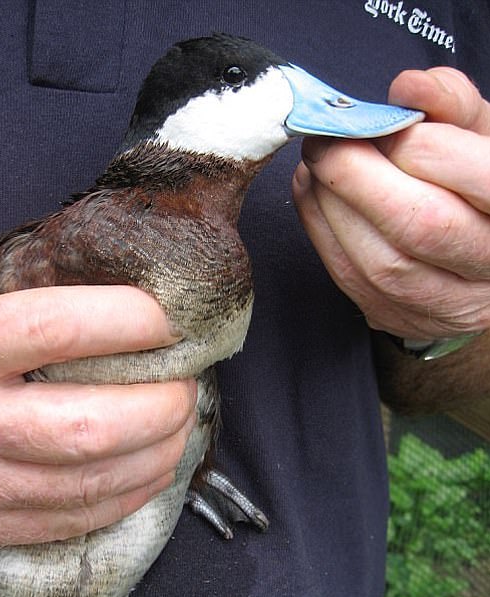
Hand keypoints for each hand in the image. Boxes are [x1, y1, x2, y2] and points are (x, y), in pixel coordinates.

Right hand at [0, 255, 195, 545]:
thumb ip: (21, 280)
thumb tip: (114, 278)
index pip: (51, 329)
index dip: (127, 321)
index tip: (170, 317)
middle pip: (87, 425)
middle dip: (161, 403)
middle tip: (186, 380)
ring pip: (92, 481)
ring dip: (159, 451)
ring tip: (179, 421)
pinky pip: (76, 519)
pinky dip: (131, 492)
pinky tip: (151, 465)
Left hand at [292, 67, 489, 339]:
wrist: (474, 257)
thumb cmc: (476, 184)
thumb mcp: (481, 134)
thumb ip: (451, 103)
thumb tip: (408, 87)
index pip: (480, 180)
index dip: (421, 148)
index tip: (383, 123)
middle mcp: (488, 266)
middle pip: (421, 227)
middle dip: (359, 176)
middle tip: (326, 140)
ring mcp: (443, 304)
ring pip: (379, 262)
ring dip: (331, 204)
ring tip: (319, 161)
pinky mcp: (396, 318)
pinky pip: (347, 278)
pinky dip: (320, 228)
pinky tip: (315, 192)